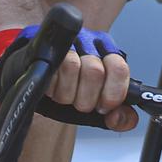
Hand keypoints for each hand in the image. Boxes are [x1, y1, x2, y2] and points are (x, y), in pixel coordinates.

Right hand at [0, 24, 136, 131]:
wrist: (33, 73)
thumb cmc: (69, 88)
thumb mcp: (95, 104)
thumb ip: (116, 115)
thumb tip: (128, 120)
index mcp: (108, 52)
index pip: (119, 67)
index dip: (112, 93)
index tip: (104, 107)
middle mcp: (90, 41)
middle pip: (95, 71)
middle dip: (86, 98)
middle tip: (80, 104)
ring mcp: (67, 41)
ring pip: (72, 67)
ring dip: (67, 93)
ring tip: (64, 96)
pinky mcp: (45, 44)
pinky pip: (50, 65)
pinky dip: (51, 86)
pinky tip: (51, 88)